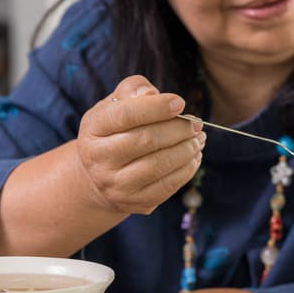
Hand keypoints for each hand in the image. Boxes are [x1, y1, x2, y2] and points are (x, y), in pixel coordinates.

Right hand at [75, 75, 204, 214]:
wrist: (99, 176)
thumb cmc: (114, 130)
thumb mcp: (115, 104)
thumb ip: (133, 90)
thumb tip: (150, 95)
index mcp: (93, 129)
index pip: (125, 115)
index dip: (156, 108)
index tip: (180, 103)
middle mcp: (99, 159)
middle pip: (146, 140)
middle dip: (178, 129)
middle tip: (196, 123)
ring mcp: (116, 185)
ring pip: (159, 165)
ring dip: (187, 149)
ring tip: (199, 138)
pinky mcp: (134, 202)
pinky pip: (167, 186)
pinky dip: (187, 169)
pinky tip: (194, 156)